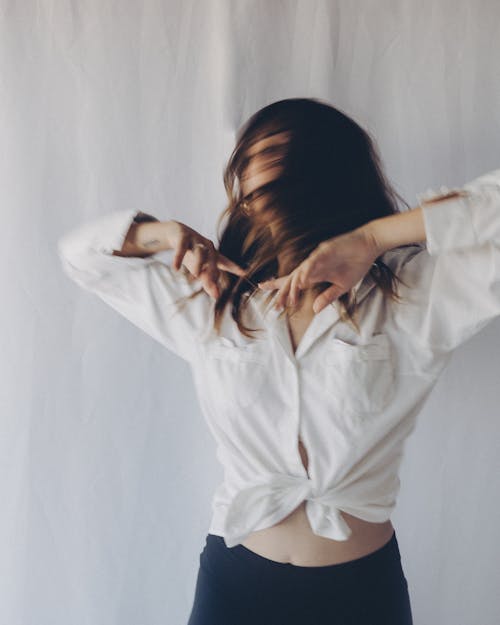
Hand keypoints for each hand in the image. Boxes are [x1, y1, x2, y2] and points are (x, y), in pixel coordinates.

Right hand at [164, 221, 245, 298]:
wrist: (173, 233)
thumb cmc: (190, 253)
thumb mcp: (198, 268)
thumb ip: (207, 282)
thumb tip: (216, 297)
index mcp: (213, 254)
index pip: (225, 262)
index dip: (234, 267)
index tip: (245, 272)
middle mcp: (207, 246)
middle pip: (213, 259)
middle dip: (213, 272)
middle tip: (212, 284)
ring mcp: (195, 240)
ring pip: (200, 253)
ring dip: (199, 264)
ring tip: (195, 275)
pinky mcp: (182, 236)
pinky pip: (182, 248)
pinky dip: (178, 258)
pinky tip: (175, 268)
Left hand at [258, 226, 378, 313]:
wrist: (369, 245)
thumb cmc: (356, 263)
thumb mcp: (342, 286)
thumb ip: (328, 297)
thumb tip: (315, 310)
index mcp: (316, 273)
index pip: (295, 283)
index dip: (284, 292)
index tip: (276, 305)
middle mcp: (313, 265)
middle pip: (294, 279)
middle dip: (284, 292)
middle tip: (276, 305)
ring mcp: (319, 257)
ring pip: (302, 270)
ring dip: (295, 284)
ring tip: (289, 297)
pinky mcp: (327, 249)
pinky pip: (314, 260)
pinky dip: (308, 270)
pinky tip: (303, 279)